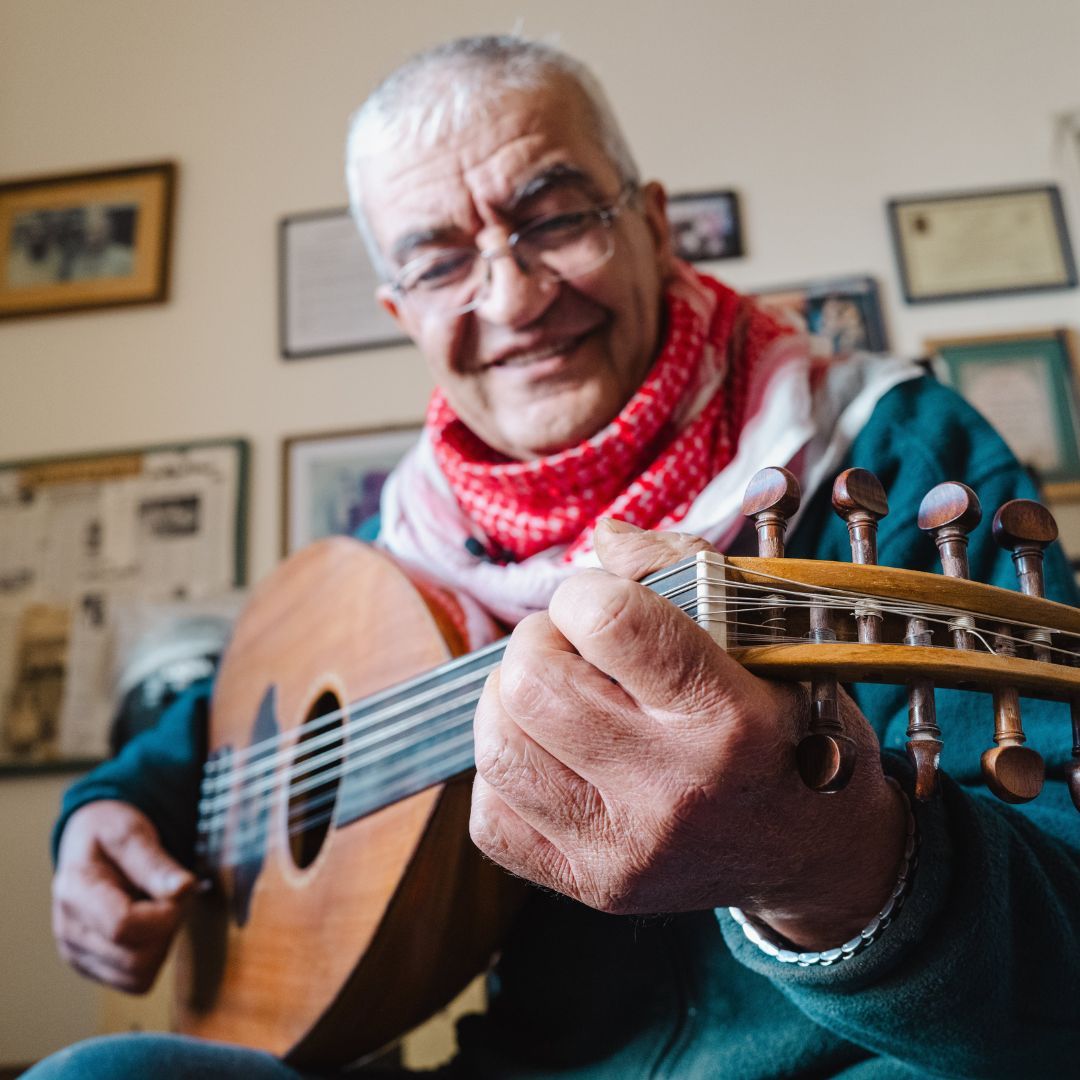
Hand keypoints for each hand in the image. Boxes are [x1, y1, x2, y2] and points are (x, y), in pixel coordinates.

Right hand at [53, 800, 194, 992]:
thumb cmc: (110, 833)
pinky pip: (136, 981)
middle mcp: (70, 931)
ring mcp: (78, 954)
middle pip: (136, 958)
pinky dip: (153, 957)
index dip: (165, 912)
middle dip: (168, 927)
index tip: (179, 886)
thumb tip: (183, 889)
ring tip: (159, 907)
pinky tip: (151, 925)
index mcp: (75, 891)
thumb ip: (155, 862)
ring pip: (138, 976)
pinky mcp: (93, 967)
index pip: (122, 926)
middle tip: (171, 894)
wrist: (90, 842)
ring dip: (162, 944)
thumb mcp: (132, 831)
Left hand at [470, 520, 904, 946]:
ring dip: (510, 701)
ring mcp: (625, 849)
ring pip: (497, 746)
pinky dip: (506, 773)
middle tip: (572, 647)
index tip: (601, 603)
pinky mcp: (592, 888)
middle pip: (531, 682)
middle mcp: (672, 790)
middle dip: (538, 641)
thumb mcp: (768, 636)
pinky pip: (490, 816)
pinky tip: (550, 755)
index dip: (584, 593)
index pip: (605, 620)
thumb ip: (685, 567)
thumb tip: (602, 540)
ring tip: (555, 695)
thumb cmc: (787, 726)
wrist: (814, 849)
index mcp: (726, 716)